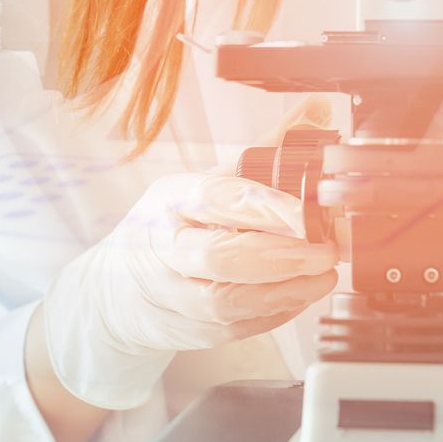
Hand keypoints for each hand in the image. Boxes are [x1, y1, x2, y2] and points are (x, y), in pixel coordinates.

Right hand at [39, 172, 338, 409]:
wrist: (116, 292)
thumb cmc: (171, 228)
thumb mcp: (205, 182)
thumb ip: (264, 152)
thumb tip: (316, 110)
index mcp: (170, 199)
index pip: (216, 200)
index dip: (266, 207)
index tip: (309, 213)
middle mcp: (164, 248)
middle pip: (221, 258)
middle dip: (283, 256)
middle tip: (327, 250)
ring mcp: (173, 295)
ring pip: (231, 302)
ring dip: (286, 290)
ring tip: (323, 275)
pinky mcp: (190, 331)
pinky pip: (239, 327)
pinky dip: (277, 313)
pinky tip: (301, 295)